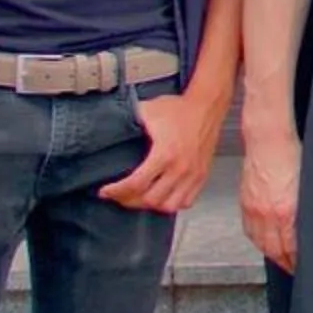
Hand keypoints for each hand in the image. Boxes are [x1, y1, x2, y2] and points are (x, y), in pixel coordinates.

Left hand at [100, 87, 226, 213]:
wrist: (206, 107)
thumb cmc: (178, 109)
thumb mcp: (148, 110)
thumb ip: (128, 121)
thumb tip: (109, 128)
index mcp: (165, 153)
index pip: (136, 184)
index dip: (116, 191)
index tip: (105, 192)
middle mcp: (180, 168)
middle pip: (150, 199)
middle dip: (129, 200)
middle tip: (119, 195)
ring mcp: (193, 174)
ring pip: (169, 206)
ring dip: (151, 205)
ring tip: (140, 197)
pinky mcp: (202, 176)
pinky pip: (186, 202)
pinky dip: (172, 204)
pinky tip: (162, 196)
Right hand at [240, 129, 301, 273]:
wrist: (268, 138)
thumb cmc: (292, 154)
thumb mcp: (307, 185)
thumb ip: (306, 210)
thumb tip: (310, 227)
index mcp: (286, 211)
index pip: (291, 247)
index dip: (297, 261)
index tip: (303, 267)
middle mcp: (267, 213)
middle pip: (275, 249)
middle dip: (285, 262)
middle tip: (293, 268)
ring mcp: (253, 209)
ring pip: (261, 242)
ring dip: (271, 254)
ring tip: (280, 259)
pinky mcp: (245, 202)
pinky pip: (249, 230)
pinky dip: (257, 240)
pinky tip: (263, 241)